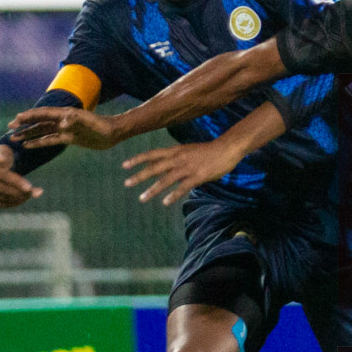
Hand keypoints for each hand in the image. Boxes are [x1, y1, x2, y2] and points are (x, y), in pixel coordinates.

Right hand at [0, 144, 40, 207]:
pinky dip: (13, 203)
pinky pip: (0, 204)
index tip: (29, 187)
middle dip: (20, 192)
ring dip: (18, 198)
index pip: (3, 177)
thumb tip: (0, 160)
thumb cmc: (3, 156)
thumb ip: (4, 156)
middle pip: (4, 190)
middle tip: (33, 192)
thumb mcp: (5, 152)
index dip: (17, 183)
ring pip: (3, 198)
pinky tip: (22, 199)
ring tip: (30, 194)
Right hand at [9, 106, 121, 149]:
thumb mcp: (90, 124)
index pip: (44, 114)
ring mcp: (65, 129)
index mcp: (66, 114)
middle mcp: (63, 120)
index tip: (16, 119)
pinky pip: (50, 140)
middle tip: (9, 128)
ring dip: (29, 134)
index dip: (30, 116)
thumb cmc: (103, 126)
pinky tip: (28, 145)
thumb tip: (63, 121)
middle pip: (39, 122)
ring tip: (14, 138)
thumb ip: (76, 121)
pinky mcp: (69, 138)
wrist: (114, 133)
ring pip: (42, 131)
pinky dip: (39, 142)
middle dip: (24, 125)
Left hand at [122, 140, 246, 206]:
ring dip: (153, 190)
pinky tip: (165, 202)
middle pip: (155, 167)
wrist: (227, 148)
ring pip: (166, 180)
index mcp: (176, 151)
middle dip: (140, 176)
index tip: (124, 165)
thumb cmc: (208, 151)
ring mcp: (188, 167)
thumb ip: (175, 157)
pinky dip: (173, 195)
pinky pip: (183, 187)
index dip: (138, 159)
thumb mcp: (188, 150)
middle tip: (126, 184)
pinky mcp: (198, 176)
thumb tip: (163, 164)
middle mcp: (178, 158)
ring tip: (142, 198)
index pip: (152, 154)